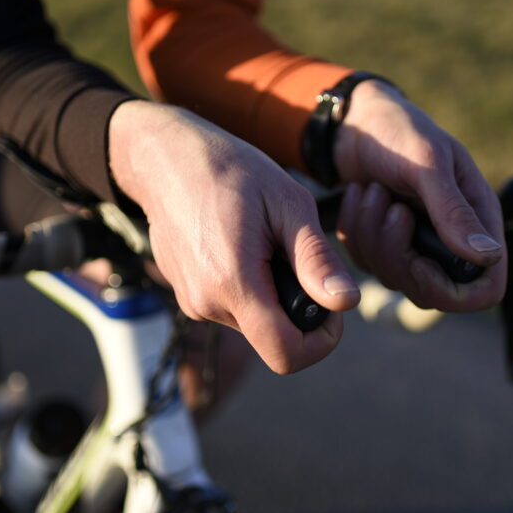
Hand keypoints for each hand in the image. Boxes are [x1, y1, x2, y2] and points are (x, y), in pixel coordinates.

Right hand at [108, 101, 360, 373]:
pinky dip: (249, 286)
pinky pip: (231, 307)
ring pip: (253, 322)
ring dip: (272, 293)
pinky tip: (241, 242)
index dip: (320, 341)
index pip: (286, 354)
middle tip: (294, 253)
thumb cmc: (231, 171)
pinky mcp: (186, 296)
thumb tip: (347, 301)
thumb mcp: (288, 203)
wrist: (166, 158)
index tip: (330, 306)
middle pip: (272, 337)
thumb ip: (315, 258)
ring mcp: (192, 303)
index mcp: (234, 283)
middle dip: (296, 306)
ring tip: (263, 240)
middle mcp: (206, 304)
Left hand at [332, 80, 505, 311]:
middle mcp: (451, 241)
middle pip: (431, 292)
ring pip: (393, 278)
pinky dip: (355, 230)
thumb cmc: (400, 131)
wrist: (356, 122)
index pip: (486, 288)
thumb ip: (453, 210)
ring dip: (373, 235)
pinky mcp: (383, 244)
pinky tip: (359, 196)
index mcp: (479, 220)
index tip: (420, 264)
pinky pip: (365, 263)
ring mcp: (415, 246)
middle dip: (398, 255)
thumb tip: (487, 256)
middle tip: (390, 208)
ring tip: (373, 190)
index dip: (455, 293)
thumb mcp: (428, 163)